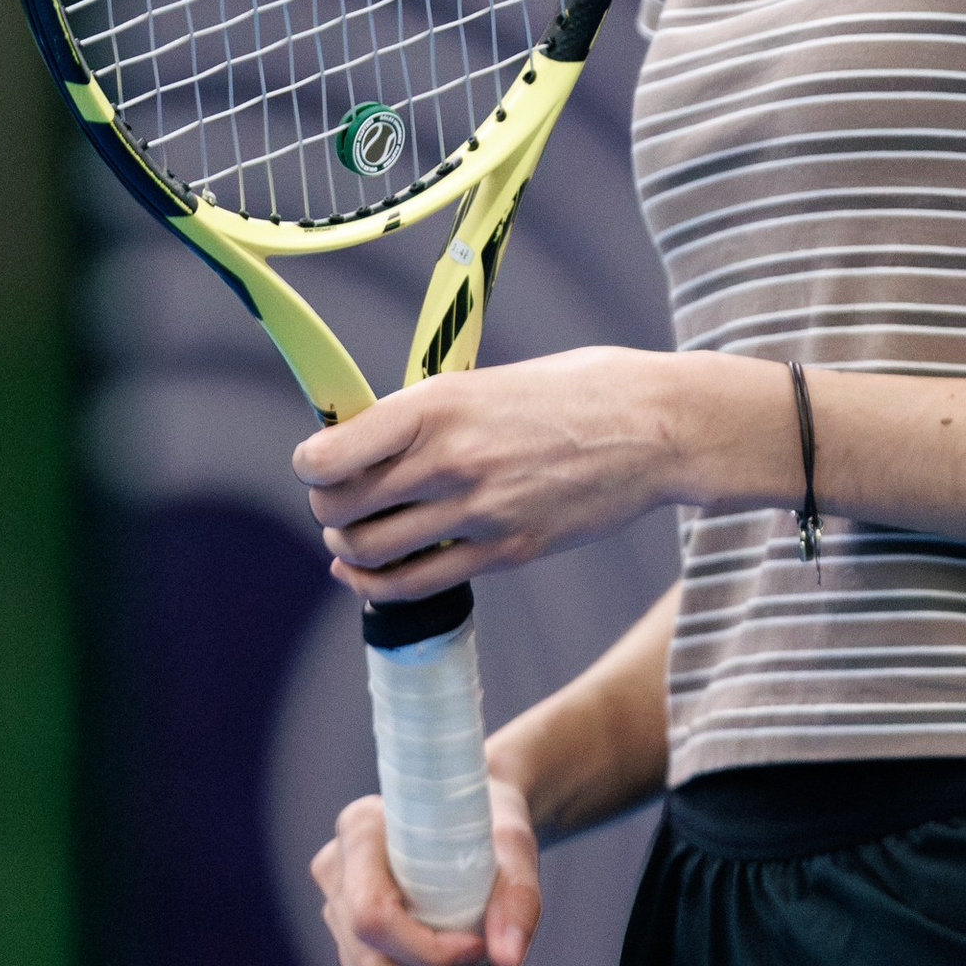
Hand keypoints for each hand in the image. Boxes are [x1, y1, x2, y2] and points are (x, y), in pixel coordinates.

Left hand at [291, 347, 689, 605]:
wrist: (655, 428)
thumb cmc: (574, 392)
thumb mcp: (488, 381)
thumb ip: (429, 414)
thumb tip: (367, 442)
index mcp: (437, 404)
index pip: (330, 454)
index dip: (310, 465)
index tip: (316, 464)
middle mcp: (450, 460)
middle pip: (340, 507)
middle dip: (326, 508)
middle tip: (336, 501)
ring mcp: (478, 512)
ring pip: (369, 551)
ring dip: (348, 547)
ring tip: (356, 534)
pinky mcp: (507, 552)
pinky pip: (417, 584)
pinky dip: (377, 585)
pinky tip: (370, 575)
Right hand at [309, 775, 541, 965]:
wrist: (475, 825)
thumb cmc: (490, 824)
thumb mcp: (512, 844)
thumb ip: (517, 896)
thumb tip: (509, 960)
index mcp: (359, 835)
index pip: (370, 917)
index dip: (423, 951)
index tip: (478, 950)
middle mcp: (337, 885)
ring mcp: (341, 934)